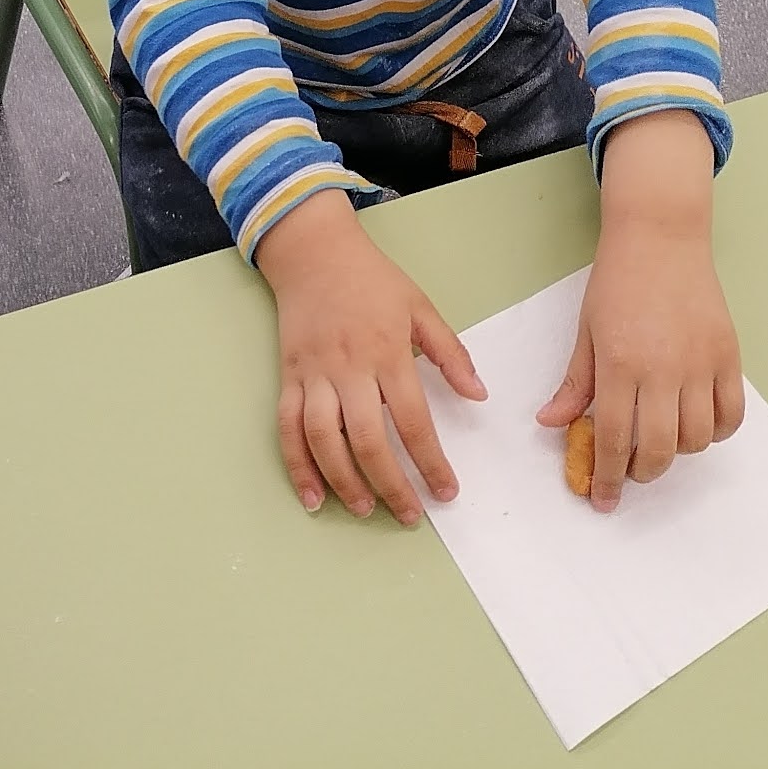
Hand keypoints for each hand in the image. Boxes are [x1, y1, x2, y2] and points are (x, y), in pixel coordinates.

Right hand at [255, 190, 486, 524]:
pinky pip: (288, 429)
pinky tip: (311, 497)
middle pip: (368, 440)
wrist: (314, 253)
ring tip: (363, 509)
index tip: (446, 492)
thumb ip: (450, 352)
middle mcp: (349, 368)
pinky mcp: (289, 378)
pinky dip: (297, 466)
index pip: (413, 420)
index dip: (430, 462)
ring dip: (343, 482)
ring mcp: (314, 375)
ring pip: (324, 440)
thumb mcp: (419, 306)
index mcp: (387, 352)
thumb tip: (479, 395)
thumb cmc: (372, 280)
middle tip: (409, 515)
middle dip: (390, 485)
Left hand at [537, 111, 744, 511]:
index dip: (606, 476)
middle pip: (659, 449)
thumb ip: (575, 383)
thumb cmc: (617, 281)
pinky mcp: (728, 355)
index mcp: (620, 363)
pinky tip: (697, 424)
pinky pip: (731, 414)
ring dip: (678, 452)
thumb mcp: (586, 330)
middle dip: (642, 472)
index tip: (602, 498)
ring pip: (698, 438)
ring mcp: (700, 363)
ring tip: (661, 439)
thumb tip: (552, 424)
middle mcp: (663, 368)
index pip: (612, 437)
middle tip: (632, 470)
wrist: (660, 237)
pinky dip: (717, 431)